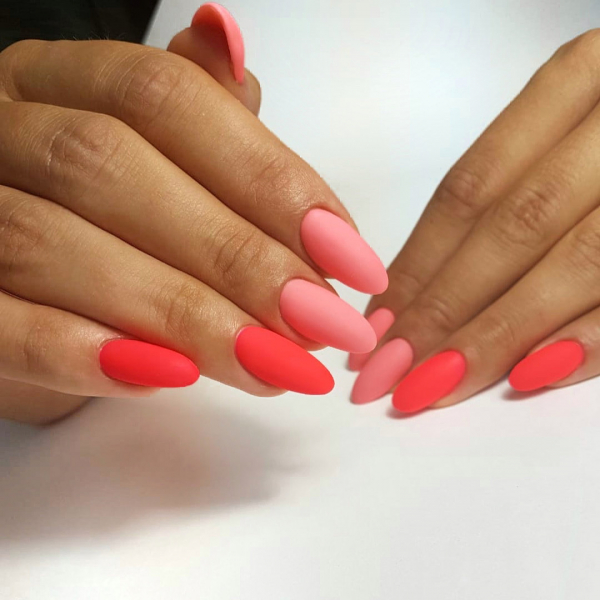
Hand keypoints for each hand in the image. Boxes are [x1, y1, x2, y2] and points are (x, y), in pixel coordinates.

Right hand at [0, 5, 386, 423]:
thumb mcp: (154, 161)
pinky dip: (81, 354)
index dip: (267, 177)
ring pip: (52, 244)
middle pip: (111, 168)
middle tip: (320, 323)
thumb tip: (229, 40)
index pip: (166, 101)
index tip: (347, 255)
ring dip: (181, 314)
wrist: (16, 290)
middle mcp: (0, 129)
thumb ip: (198, 114)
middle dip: (235, 254)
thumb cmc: (103, 220)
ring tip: (274, 365)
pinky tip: (171, 379)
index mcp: (59, 81)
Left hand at [350, 29, 599, 412]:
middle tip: (393, 369)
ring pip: (574, 262)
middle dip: (446, 309)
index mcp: (581, 82)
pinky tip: (529, 375)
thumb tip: (408, 289)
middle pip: (512, 228)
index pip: (471, 189)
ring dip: (499, 334)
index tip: (378, 322)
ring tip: (441, 384)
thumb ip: (501, 201)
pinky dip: (588, 339)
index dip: (419, 262)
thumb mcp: (563, 142)